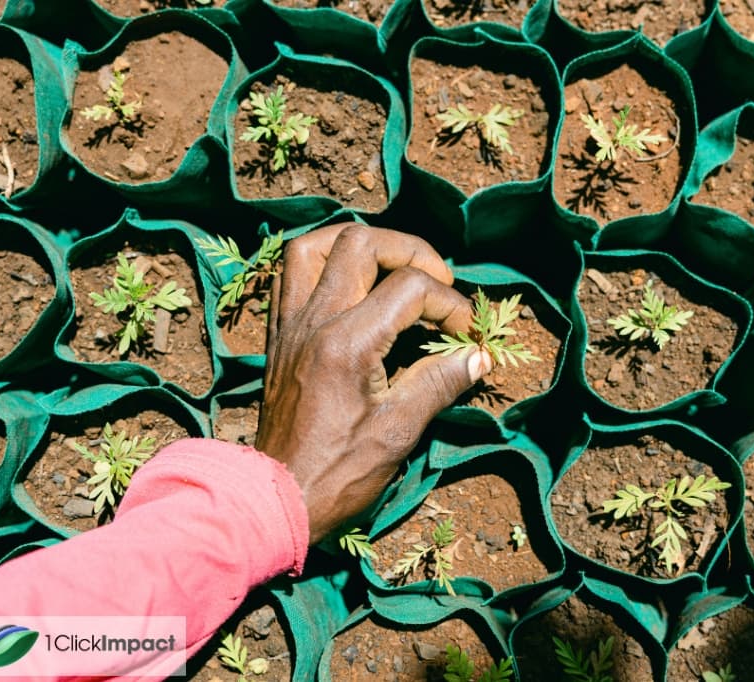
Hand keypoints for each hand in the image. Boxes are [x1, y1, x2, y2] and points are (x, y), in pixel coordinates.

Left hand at [256, 223, 491, 542]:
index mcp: (347, 343)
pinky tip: (350, 282)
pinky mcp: (278, 336)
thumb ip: (439, 382)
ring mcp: (290, 325)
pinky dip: (324, 262)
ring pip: (316, 245)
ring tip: (392, 266)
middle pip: (362, 243)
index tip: (467, 335)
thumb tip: (478, 356)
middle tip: (437, 282)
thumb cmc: (338, 472)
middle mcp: (314, 321)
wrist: (275, 498)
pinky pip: (291, 274)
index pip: (410, 288)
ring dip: (360, 244)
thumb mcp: (398, 431)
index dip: (451, 304)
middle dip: (411, 252)